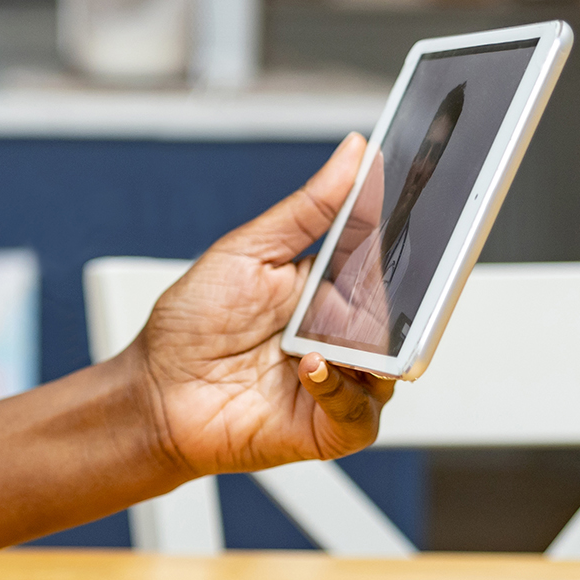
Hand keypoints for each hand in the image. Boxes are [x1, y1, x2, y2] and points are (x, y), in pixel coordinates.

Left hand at [128, 134, 395, 479]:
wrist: (155, 391)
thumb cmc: (192, 323)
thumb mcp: (247, 251)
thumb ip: (308, 209)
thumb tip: (355, 154)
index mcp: (329, 287)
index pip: (387, 260)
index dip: (409, 237)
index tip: (424, 203)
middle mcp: (342, 333)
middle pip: (402, 312)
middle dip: (402, 295)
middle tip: (382, 278)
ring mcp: (342, 379)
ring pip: (392, 363)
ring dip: (363, 345)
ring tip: (322, 333)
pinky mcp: (332, 425)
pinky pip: (362, 410)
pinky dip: (341, 387)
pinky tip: (308, 366)